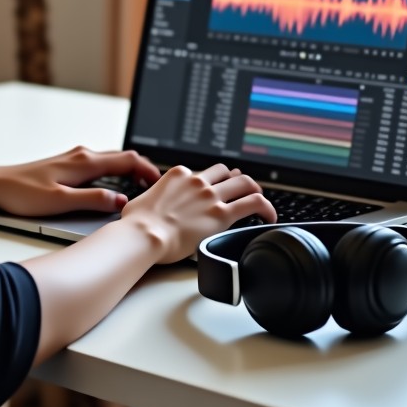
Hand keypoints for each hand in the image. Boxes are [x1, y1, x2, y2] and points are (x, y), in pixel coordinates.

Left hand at [0, 146, 161, 216]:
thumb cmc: (23, 192)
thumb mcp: (60, 201)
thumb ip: (92, 200)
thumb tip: (120, 202)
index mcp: (85, 162)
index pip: (128, 159)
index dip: (149, 171)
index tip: (161, 185)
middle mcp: (82, 155)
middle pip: (123, 157)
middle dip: (143, 171)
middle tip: (156, 190)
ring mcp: (74, 159)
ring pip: (111, 161)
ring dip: (129, 173)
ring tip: (140, 191)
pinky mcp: (67, 165)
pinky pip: (100, 166)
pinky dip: (114, 174)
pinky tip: (113, 188)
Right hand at [120, 163, 275, 263]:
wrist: (145, 234)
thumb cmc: (138, 223)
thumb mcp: (140, 201)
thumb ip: (149, 199)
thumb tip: (143, 206)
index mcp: (178, 175)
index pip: (202, 173)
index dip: (211, 181)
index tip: (213, 190)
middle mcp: (197, 182)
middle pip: (226, 172)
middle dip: (234, 180)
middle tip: (241, 191)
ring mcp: (211, 196)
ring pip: (244, 182)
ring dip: (254, 189)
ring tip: (259, 201)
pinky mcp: (222, 214)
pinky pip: (254, 203)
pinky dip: (266, 208)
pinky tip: (269, 216)